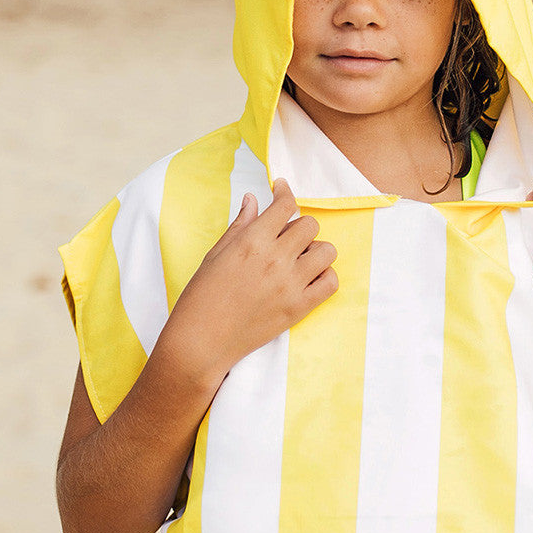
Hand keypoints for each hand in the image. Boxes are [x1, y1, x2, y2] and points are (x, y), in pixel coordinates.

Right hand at [162, 177, 337, 384]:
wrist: (202, 341)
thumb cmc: (201, 297)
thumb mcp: (215, 255)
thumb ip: (239, 226)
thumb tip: (252, 200)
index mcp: (252, 241)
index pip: (285, 205)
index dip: (285, 192)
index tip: (281, 191)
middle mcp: (275, 259)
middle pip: (310, 226)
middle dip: (299, 227)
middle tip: (284, 239)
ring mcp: (291, 285)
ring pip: (327, 251)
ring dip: (315, 251)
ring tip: (297, 261)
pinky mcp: (299, 308)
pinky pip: (331, 282)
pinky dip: (324, 276)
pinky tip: (307, 279)